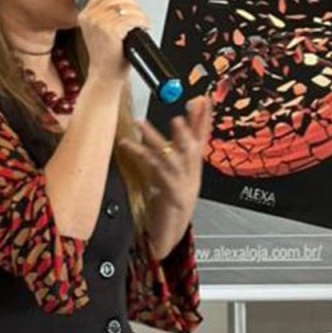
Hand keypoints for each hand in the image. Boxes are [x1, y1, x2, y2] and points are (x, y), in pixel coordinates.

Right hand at [77, 0, 148, 83]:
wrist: (105, 76)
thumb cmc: (108, 56)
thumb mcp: (100, 31)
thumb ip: (106, 14)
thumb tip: (126, 1)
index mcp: (85, 15)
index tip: (131, 3)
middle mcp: (89, 17)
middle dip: (134, 5)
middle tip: (140, 17)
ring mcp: (98, 23)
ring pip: (127, 8)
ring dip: (140, 15)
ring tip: (143, 23)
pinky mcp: (110, 30)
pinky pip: (132, 20)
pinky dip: (142, 23)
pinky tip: (144, 28)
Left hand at [120, 96, 212, 216]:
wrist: (172, 232)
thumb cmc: (170, 203)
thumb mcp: (174, 176)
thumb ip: (172, 154)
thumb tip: (169, 134)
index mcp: (193, 167)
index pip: (201, 138)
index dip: (203, 119)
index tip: (203, 100)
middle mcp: (191, 172)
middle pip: (191, 146)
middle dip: (187, 128)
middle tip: (179, 113)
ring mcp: (182, 182)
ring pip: (171, 156)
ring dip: (156, 138)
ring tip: (142, 122)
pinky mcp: (170, 193)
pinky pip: (154, 170)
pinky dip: (140, 154)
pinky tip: (127, 144)